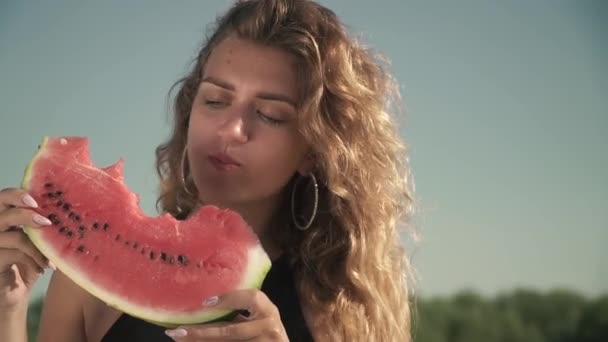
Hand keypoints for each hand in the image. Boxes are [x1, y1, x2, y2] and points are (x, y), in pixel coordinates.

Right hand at [0, 188, 54, 310]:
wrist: (13, 294)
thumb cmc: (27, 265)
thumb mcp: (38, 243)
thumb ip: (44, 227)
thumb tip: (70, 211)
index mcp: (5, 219)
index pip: (5, 198)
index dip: (17, 195)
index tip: (37, 201)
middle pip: (3, 211)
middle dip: (25, 213)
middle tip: (46, 221)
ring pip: (14, 236)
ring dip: (38, 247)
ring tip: (51, 258)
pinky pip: (15, 254)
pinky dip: (34, 260)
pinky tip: (44, 268)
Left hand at [165, 289, 288, 340]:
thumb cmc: (265, 328)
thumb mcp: (259, 315)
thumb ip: (244, 308)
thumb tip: (206, 301)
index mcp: (268, 310)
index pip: (251, 298)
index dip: (229, 299)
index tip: (206, 302)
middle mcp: (269, 327)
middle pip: (231, 331)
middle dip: (202, 331)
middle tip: (178, 330)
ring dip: (201, 341)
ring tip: (180, 338)